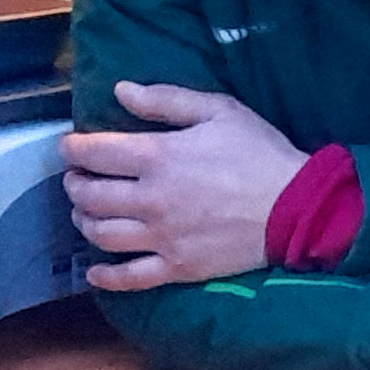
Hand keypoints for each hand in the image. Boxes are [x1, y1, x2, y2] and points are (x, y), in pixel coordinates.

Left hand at [61, 81, 309, 291]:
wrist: (298, 207)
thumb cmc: (260, 152)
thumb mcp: (220, 111)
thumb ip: (166, 100)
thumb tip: (120, 91)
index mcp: (158, 157)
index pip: (94, 152)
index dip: (72, 149)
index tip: (70, 147)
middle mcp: (151, 199)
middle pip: (89, 195)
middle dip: (75, 184)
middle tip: (79, 179)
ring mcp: (162, 237)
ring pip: (101, 234)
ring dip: (84, 221)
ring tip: (88, 212)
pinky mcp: (177, 267)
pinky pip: (130, 278)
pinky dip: (105, 276)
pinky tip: (95, 270)